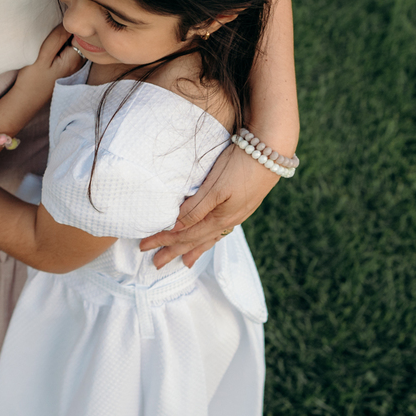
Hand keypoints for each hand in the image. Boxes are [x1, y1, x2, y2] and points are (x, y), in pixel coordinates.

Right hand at [14, 26, 82, 96]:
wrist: (26, 100)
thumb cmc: (32, 79)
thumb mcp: (42, 56)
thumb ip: (56, 39)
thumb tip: (69, 23)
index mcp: (75, 59)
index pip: (79, 34)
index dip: (69, 26)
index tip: (56, 26)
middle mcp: (78, 63)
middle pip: (77, 39)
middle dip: (67, 32)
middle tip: (51, 32)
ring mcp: (73, 66)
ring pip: (72, 44)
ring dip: (63, 39)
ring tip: (49, 41)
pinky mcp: (66, 68)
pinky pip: (68, 51)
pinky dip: (61, 47)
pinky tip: (50, 50)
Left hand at [138, 142, 277, 267]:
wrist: (271, 152)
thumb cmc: (240, 166)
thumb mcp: (215, 187)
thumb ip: (196, 208)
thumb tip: (175, 228)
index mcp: (218, 217)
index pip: (184, 234)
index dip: (163, 240)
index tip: (144, 246)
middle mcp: (227, 220)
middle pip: (195, 240)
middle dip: (174, 251)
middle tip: (155, 263)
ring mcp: (236, 214)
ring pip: (208, 237)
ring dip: (193, 249)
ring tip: (183, 262)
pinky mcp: (241, 205)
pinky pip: (220, 230)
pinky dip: (210, 239)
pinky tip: (208, 239)